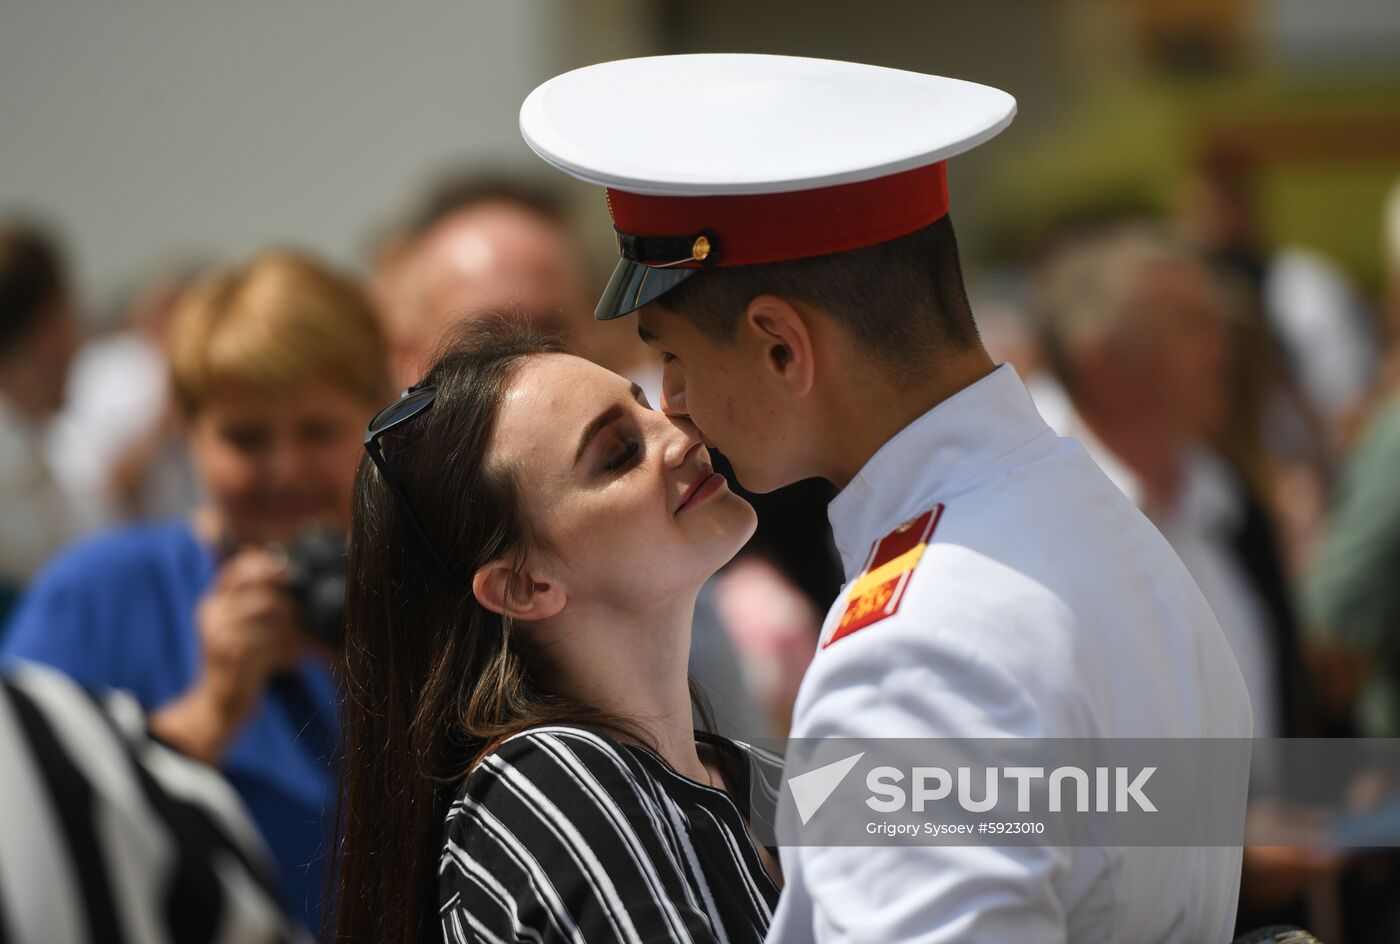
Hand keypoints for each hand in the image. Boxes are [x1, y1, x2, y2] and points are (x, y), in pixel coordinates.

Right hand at [151, 547, 305, 762]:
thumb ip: (259, 598)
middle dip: (285, 603)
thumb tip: (281, 566)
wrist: (221, 704)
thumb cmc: (242, 661)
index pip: (236, 570)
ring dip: (289, 626)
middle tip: (296, 616)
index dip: (264, 565)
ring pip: (267, 613)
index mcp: (214, 603)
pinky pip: (270, 640)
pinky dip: (287, 647)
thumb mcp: (244, 626)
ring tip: (295, 639)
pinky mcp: (233, 658)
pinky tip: (292, 659)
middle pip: (258, 592)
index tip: (288, 572)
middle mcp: (213, 615)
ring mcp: (220, 636)